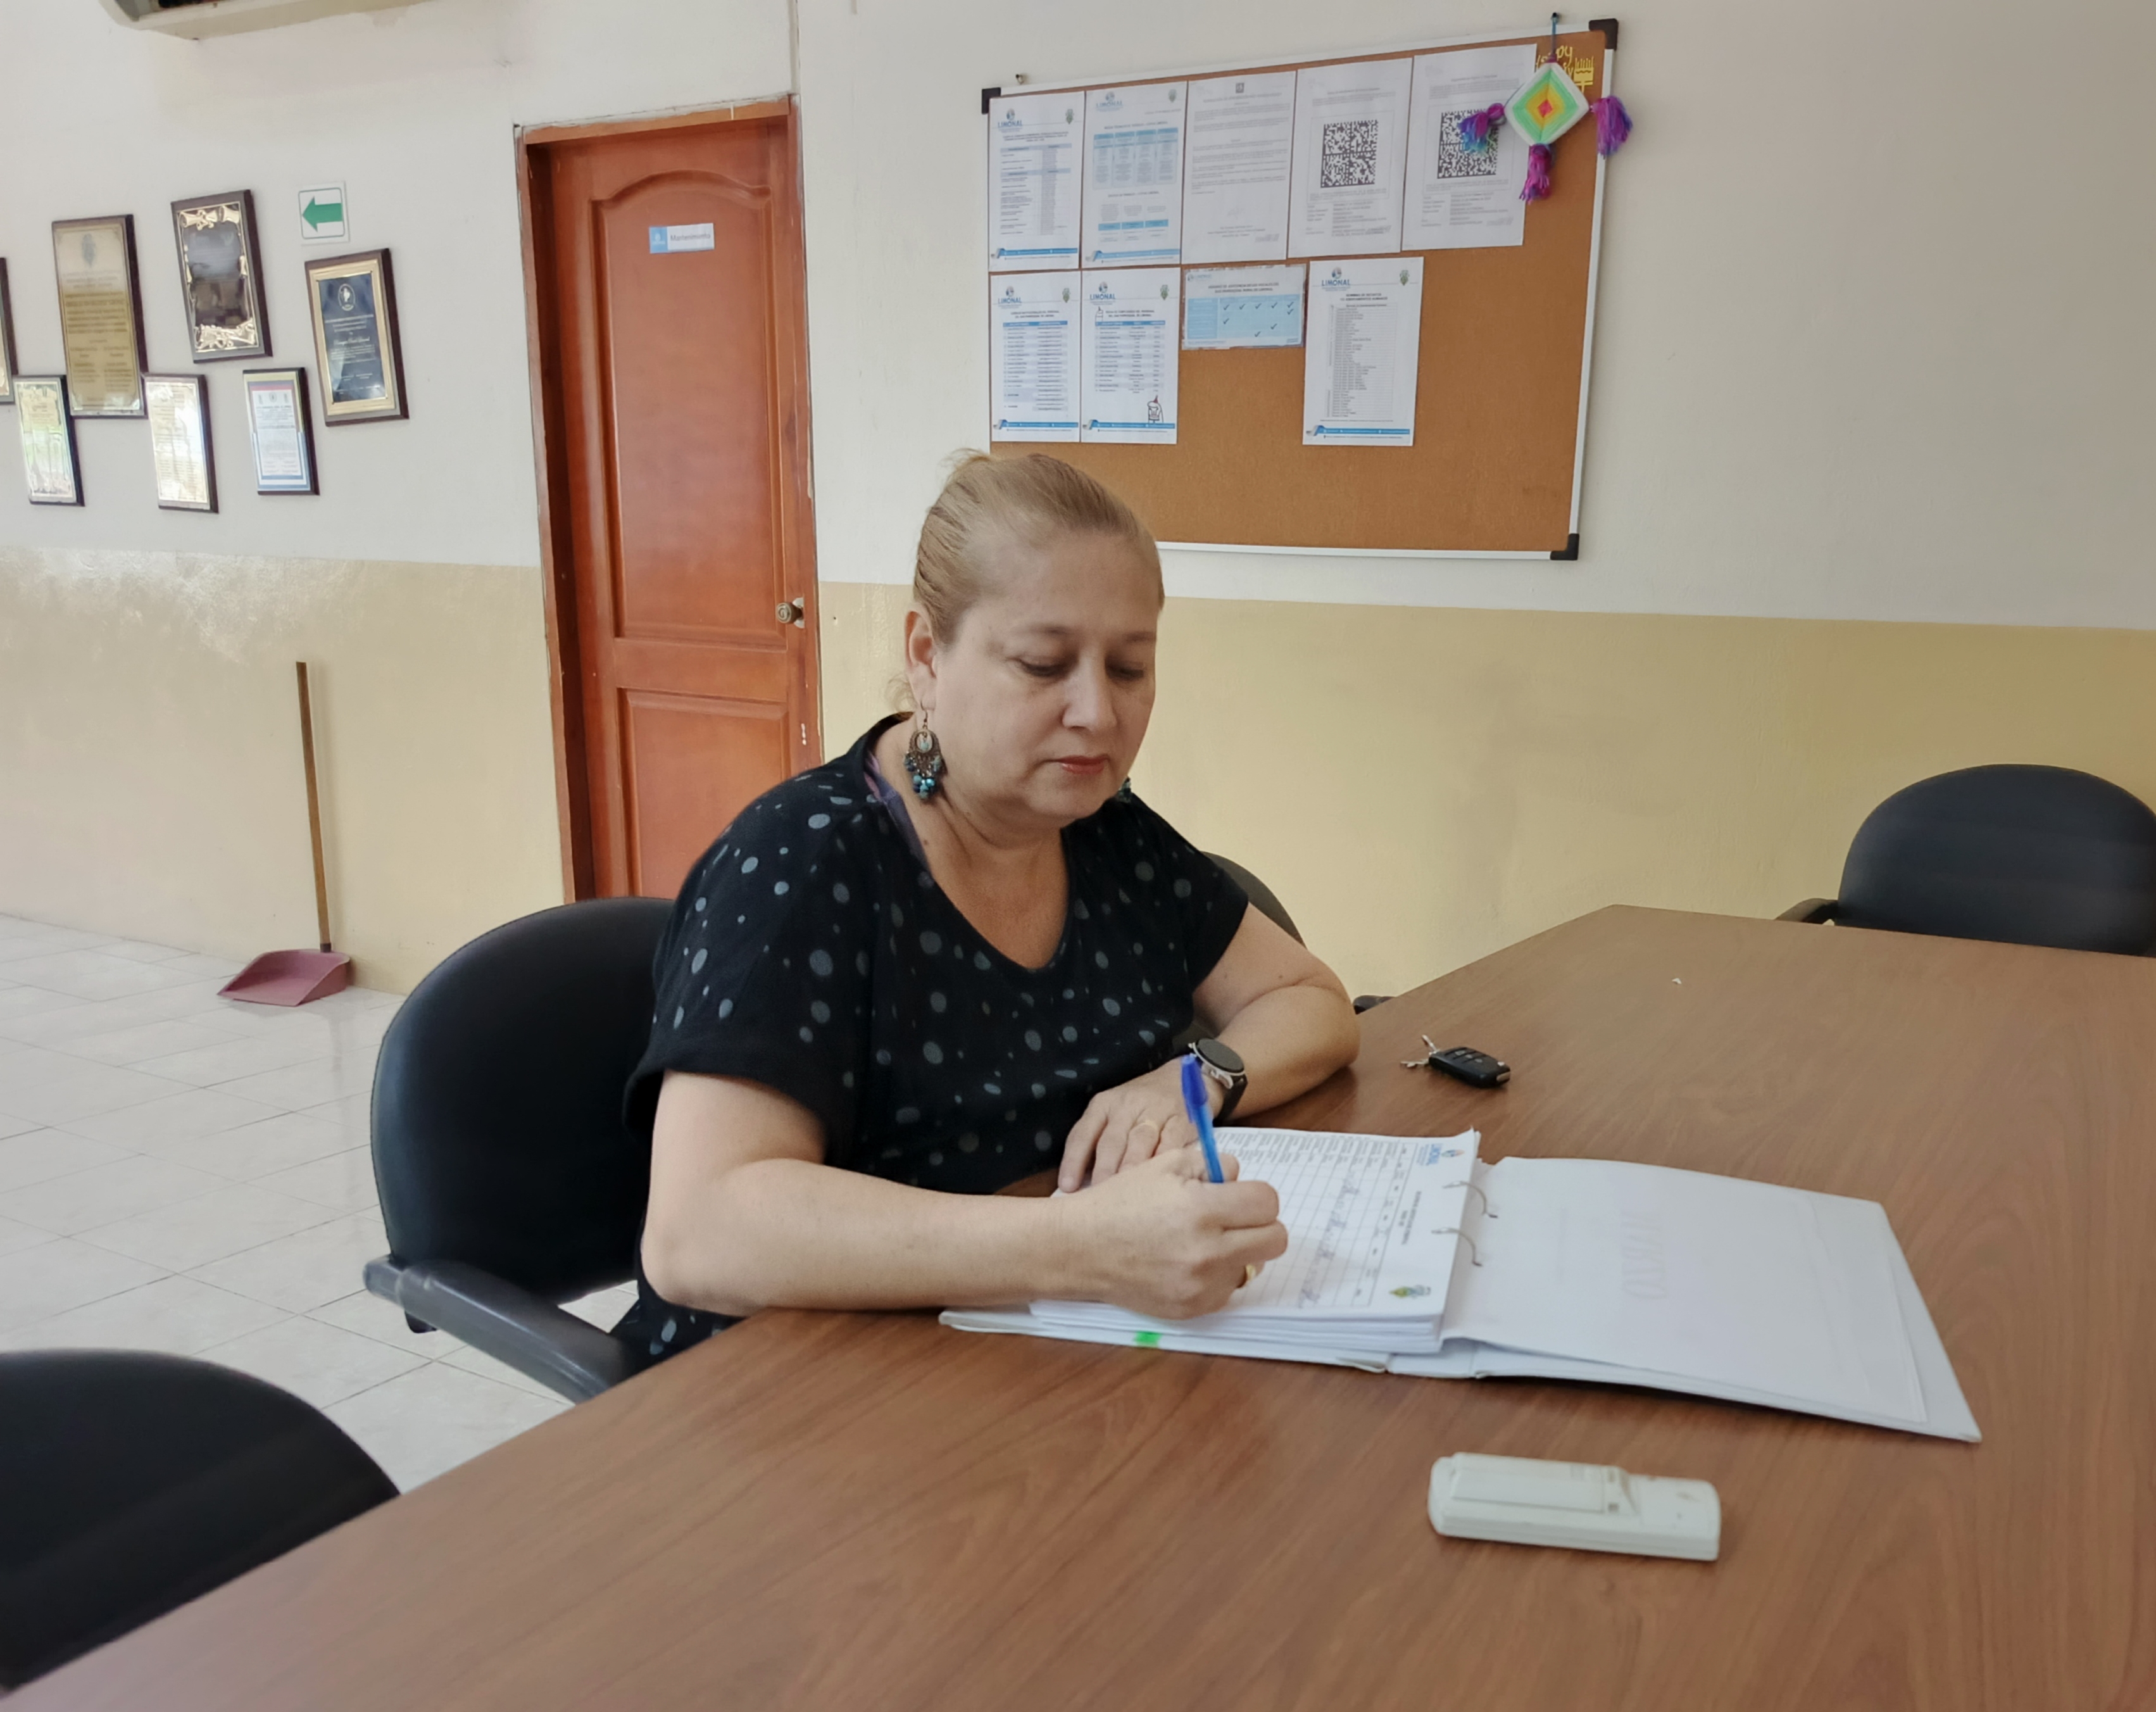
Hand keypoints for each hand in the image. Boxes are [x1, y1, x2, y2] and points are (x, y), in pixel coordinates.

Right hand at [1050, 1143, 1285, 1318]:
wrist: (1081, 1248)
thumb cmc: (1121, 1201)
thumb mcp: (1165, 1164)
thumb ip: (1212, 1165)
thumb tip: (1240, 1177)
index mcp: (1202, 1209)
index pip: (1268, 1202)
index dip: (1256, 1194)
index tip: (1239, 1195)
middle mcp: (1207, 1252)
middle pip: (1275, 1240)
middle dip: (1259, 1224)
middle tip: (1234, 1218)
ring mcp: (1201, 1286)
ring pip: (1254, 1266)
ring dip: (1238, 1251)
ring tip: (1204, 1240)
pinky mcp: (1193, 1309)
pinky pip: (1228, 1289)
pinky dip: (1217, 1274)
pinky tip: (1188, 1262)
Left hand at [1059, 1058, 1213, 1190]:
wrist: (1183, 1079)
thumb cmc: (1141, 1104)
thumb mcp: (1114, 1112)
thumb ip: (1099, 1141)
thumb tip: (1081, 1182)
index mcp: (1103, 1105)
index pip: (1083, 1134)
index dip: (1073, 1161)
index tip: (1067, 1186)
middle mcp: (1126, 1106)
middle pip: (1111, 1141)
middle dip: (1103, 1170)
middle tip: (1099, 1197)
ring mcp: (1155, 1111)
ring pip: (1139, 1141)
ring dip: (1131, 1167)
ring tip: (1126, 1193)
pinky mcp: (1181, 1119)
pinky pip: (1170, 1142)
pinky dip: (1163, 1160)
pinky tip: (1158, 1177)